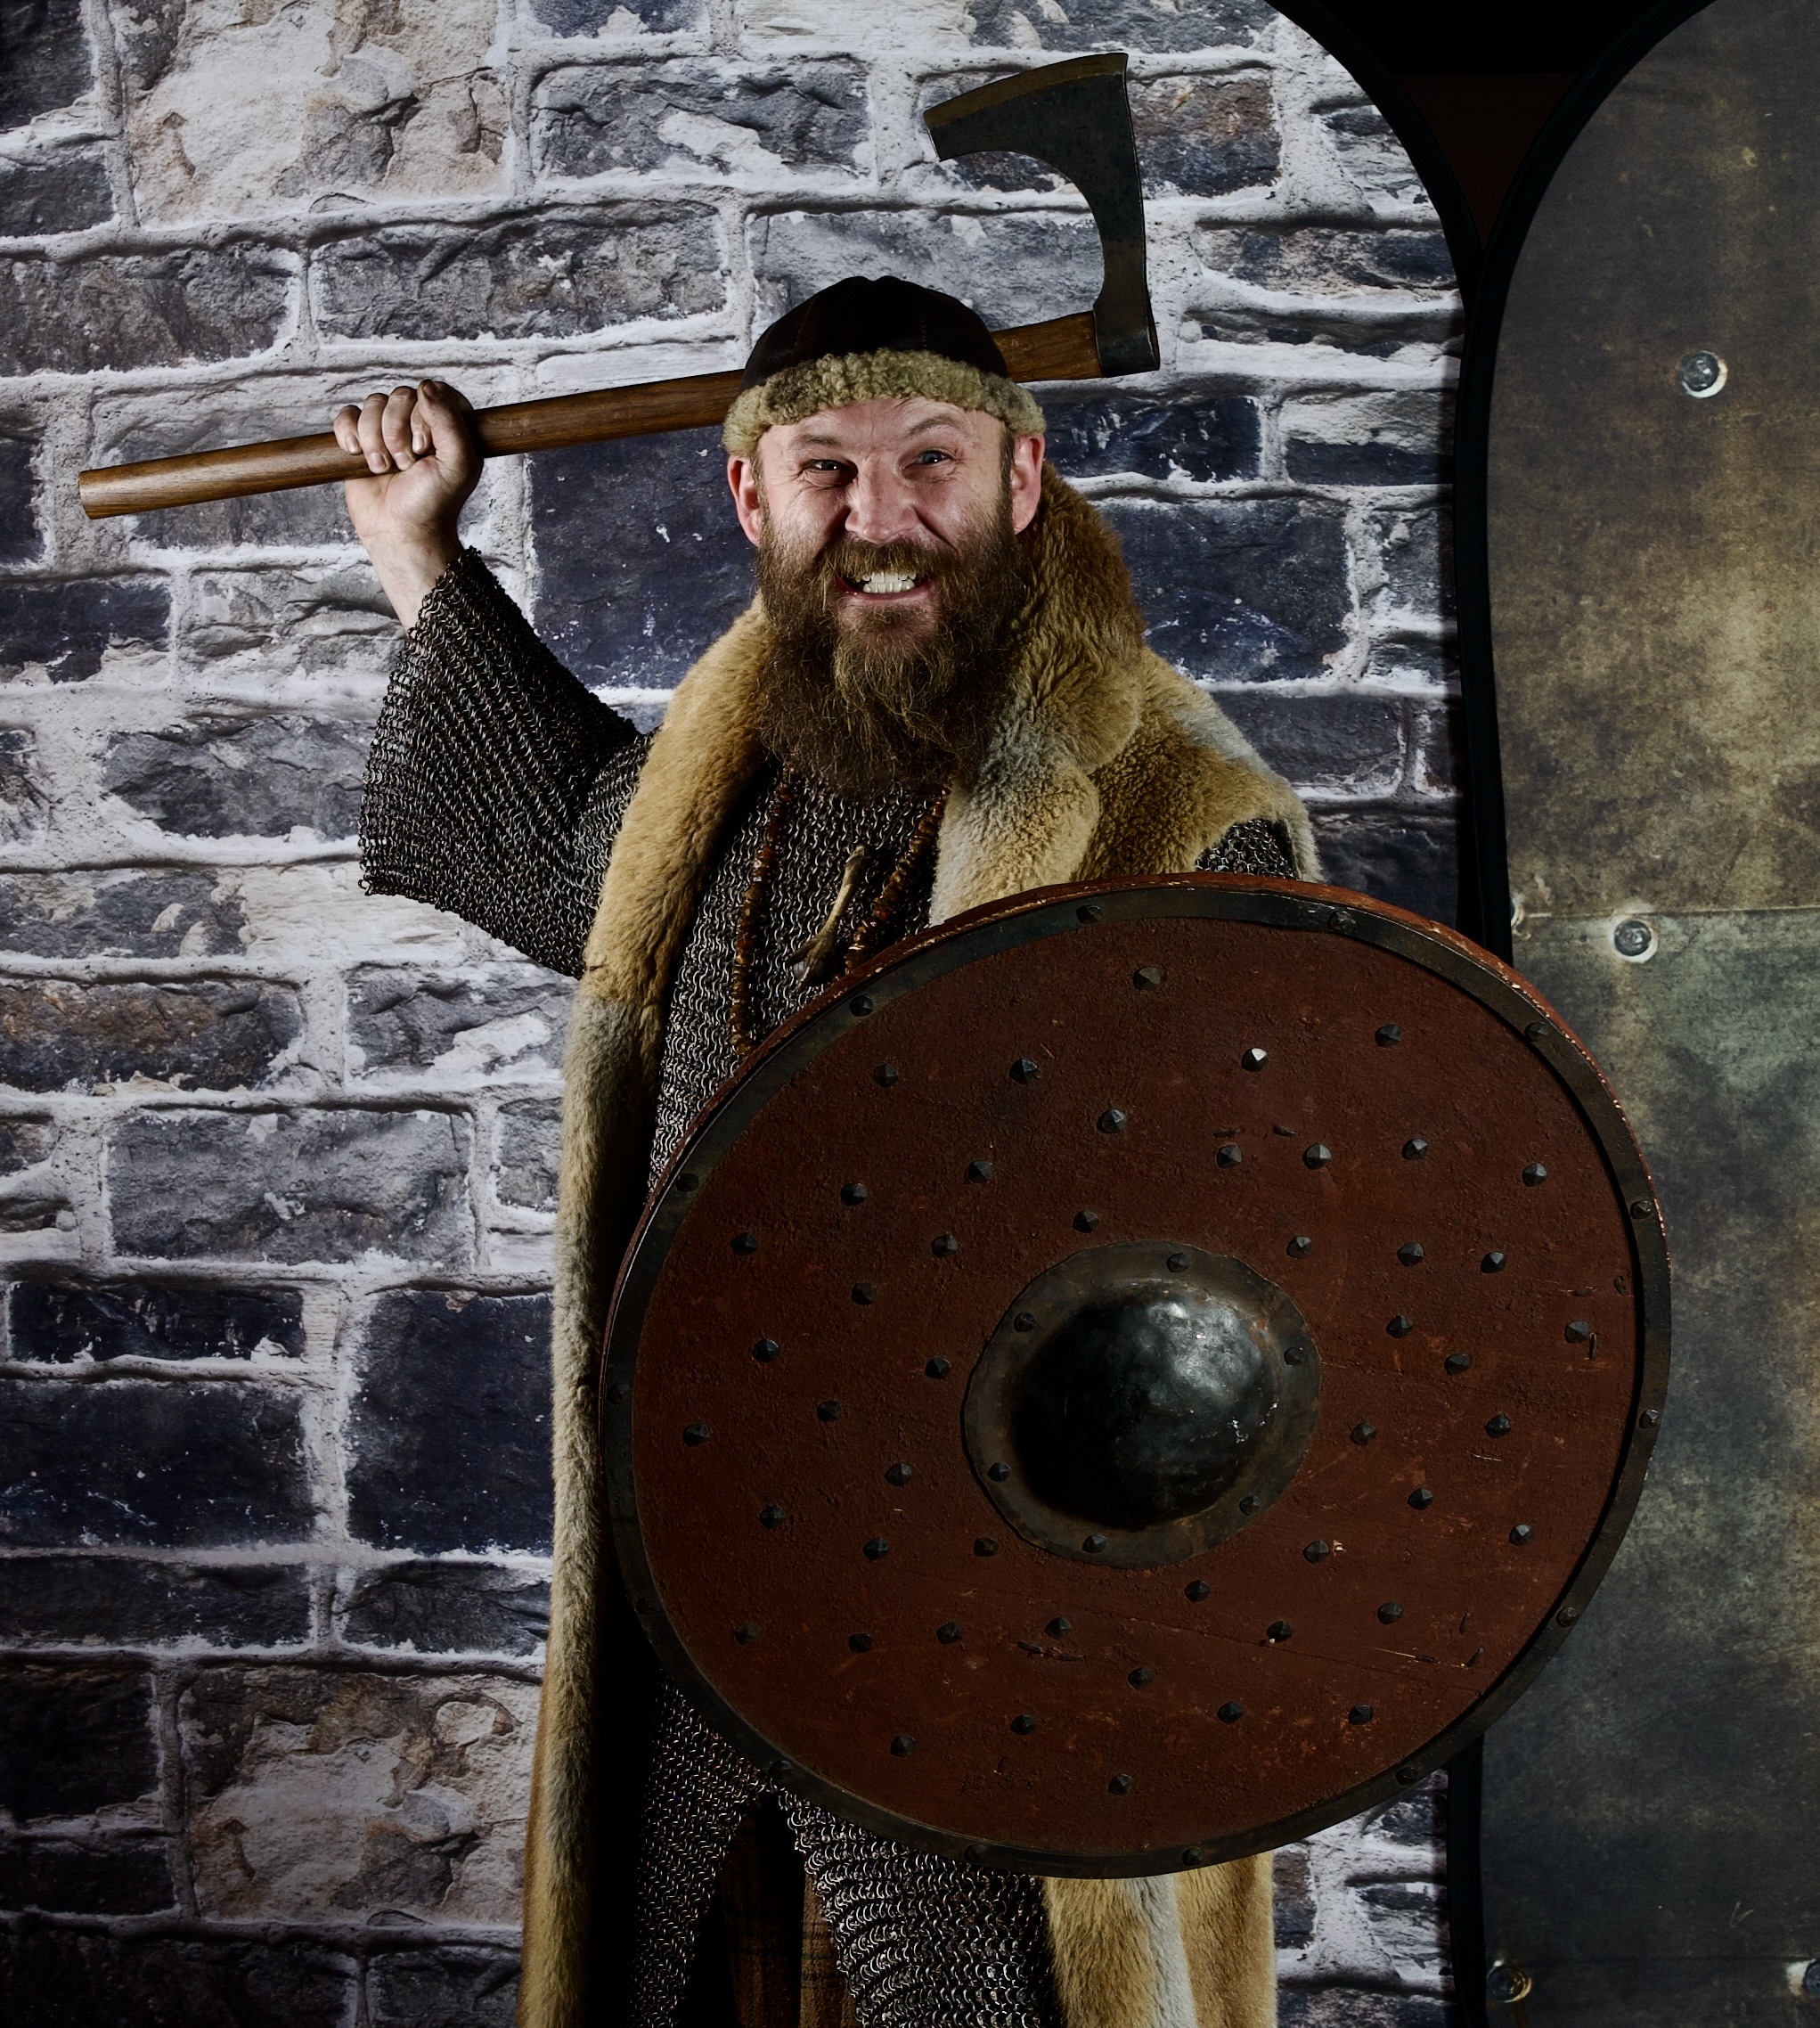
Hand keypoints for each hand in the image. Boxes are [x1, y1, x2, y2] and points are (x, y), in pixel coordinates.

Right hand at [332, 380, 480, 627]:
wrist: (400, 532)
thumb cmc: (433, 502)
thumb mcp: (458, 465)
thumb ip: (450, 422)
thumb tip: (426, 386)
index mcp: (447, 423)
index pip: (432, 390)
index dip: (424, 416)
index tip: (427, 448)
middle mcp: (417, 421)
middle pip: (399, 395)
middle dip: (397, 432)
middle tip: (406, 464)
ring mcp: (387, 428)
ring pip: (372, 403)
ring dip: (375, 440)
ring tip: (385, 468)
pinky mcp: (360, 439)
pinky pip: (346, 415)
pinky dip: (349, 435)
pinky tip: (358, 457)